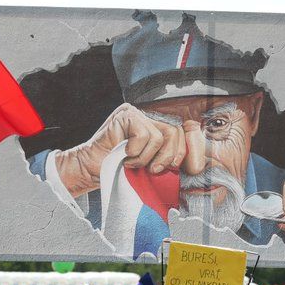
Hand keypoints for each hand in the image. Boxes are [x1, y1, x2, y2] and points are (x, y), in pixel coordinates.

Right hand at [56, 103, 184, 196]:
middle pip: (175, 133)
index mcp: (155, 128)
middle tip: (153, 170)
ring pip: (159, 137)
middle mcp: (147, 117)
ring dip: (146, 158)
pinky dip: (136, 152)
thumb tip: (194, 165)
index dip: (184, 151)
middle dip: (168, 157)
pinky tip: (124, 155)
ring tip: (132, 163)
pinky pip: (144, 135)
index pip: (180, 133)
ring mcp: (136, 113)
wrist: (90, 169)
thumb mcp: (150, 166)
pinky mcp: (126, 114)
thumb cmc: (119, 170)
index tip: (178, 168)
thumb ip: (166, 159)